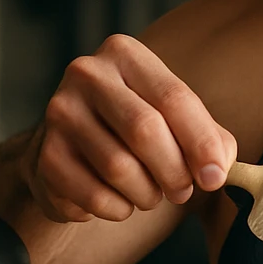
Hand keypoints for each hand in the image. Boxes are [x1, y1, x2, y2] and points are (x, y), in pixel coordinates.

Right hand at [25, 34, 236, 222]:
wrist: (74, 143)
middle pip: (145, 131)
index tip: (215, 177)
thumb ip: (209, 138)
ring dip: (146, 195)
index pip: (174, 98)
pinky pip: (93, 197)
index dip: (201, 143)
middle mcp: (87, 74)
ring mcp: (60, 113)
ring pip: (119, 168)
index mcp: (125, 54)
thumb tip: (217, 170)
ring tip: (150, 194)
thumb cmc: (137, 128)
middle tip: (183, 192)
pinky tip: (119, 201)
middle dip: (174, 172)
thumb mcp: (176, 118)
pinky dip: (117, 209)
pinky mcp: (45, 155)